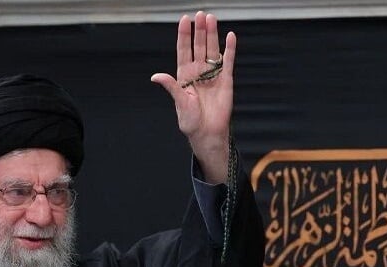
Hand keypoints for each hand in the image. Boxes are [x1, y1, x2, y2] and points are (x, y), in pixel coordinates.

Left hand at [151, 11, 235, 183]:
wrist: (207, 133)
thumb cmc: (190, 121)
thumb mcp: (179, 102)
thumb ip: (171, 87)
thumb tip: (156, 76)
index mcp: (184, 75)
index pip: (184, 50)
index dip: (184, 35)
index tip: (184, 20)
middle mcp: (198, 71)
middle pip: (199, 46)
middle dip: (199, 30)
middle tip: (201, 14)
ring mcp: (213, 74)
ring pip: (212, 50)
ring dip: (212, 35)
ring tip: (211, 18)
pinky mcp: (226, 80)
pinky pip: (228, 62)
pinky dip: (229, 49)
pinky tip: (230, 36)